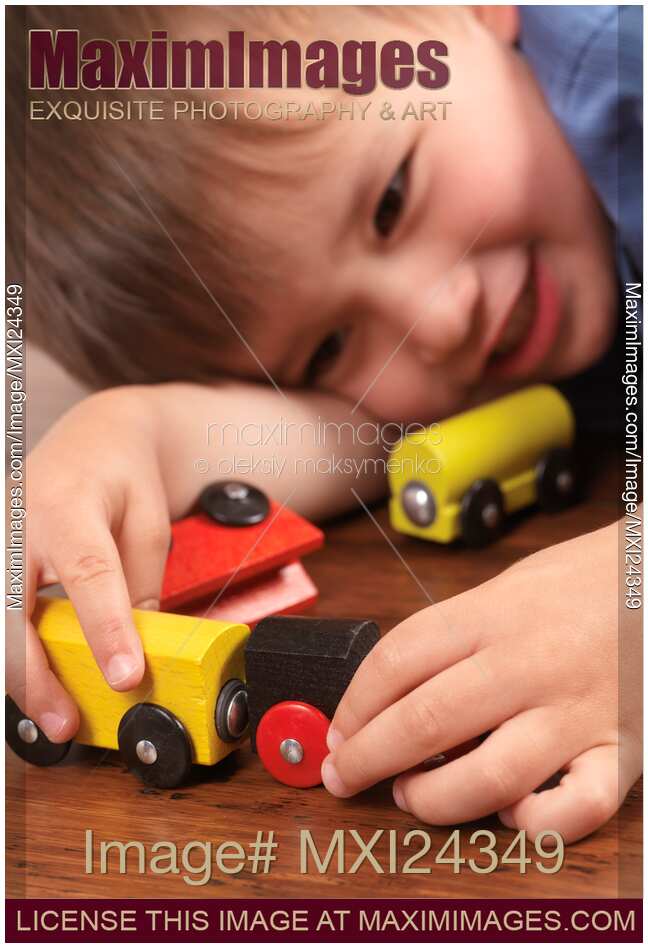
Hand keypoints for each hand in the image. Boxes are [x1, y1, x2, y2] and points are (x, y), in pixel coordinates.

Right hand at [7, 387, 170, 741]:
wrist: (92, 439)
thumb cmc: (122, 478)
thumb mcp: (149, 525)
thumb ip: (139, 585)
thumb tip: (132, 650)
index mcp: (69, 505)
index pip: (87, 573)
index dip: (104, 628)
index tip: (123, 675)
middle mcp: (16, 521)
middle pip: (13, 608)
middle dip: (35, 675)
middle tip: (66, 722)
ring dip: (17, 672)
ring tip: (52, 714)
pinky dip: (11, 649)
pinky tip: (30, 681)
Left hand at [322, 523, 641, 842]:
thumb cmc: (582, 580)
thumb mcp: (506, 586)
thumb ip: (456, 635)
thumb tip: (393, 690)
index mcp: (493, 615)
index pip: (397, 662)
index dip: (353, 705)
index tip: (337, 731)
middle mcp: (528, 663)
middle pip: (425, 722)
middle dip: (368, 758)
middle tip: (345, 775)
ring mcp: (576, 711)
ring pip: (489, 777)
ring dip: (433, 799)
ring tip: (411, 796)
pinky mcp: (620, 748)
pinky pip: (576, 807)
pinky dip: (535, 823)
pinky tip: (510, 813)